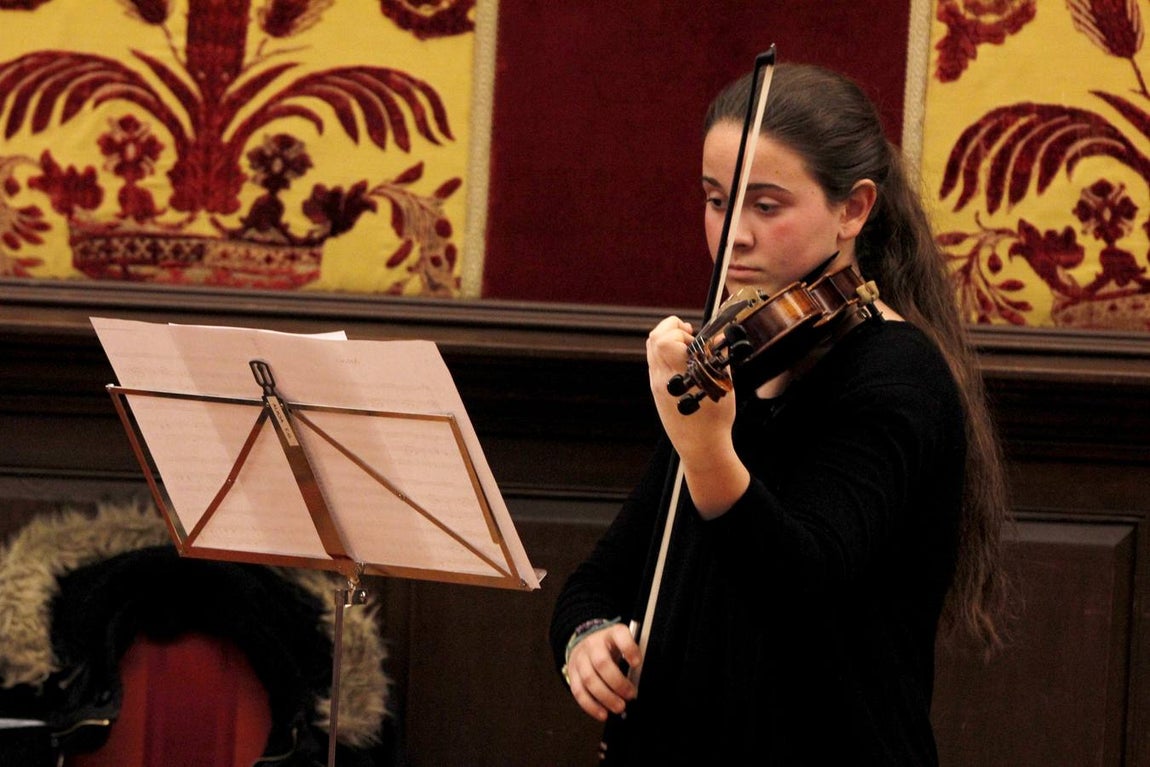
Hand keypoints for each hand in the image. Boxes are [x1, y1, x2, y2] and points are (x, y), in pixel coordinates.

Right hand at [564, 623, 641, 721]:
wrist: (584, 642)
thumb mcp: (622, 643)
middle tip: (629, 694)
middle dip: (617, 682)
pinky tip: (602, 713)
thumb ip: (631, 657)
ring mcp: (581, 659)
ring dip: (605, 697)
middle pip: (602, 663)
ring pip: (589, 679)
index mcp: (610, 634)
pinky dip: (591, 706)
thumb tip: (639, 679)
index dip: (629, 648)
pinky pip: (579, 692)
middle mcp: (593, 645)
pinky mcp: (573, 674)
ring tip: (619, 707)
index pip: (620, 635)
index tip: (636, 663)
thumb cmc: (608, 647)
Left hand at [646, 316, 748, 517]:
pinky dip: (666, 354)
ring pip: (652, 350)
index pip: (663, 339)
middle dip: (670, 328)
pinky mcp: (656, 391)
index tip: (693, 332)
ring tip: (687, 345)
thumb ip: (718, 357)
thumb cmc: (715, 420)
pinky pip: (655, 363)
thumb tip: (717, 337)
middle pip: (653, 339)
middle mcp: (663, 377)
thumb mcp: (723, 384)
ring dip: (667, 340)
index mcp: (680, 374)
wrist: (701, 447)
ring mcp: (656, 385)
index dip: (676, 328)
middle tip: (688, 333)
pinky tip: (683, 361)